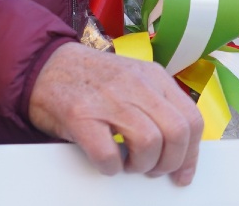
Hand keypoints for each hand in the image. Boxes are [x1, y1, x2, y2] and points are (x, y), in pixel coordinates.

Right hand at [29, 42, 203, 185]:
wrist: (46, 66)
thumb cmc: (93, 80)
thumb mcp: (135, 81)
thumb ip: (158, 105)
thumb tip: (180, 148)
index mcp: (155, 77)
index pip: (192, 118)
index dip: (191, 152)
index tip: (183, 172)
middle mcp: (137, 85)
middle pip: (177, 131)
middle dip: (170, 162)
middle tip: (153, 170)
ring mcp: (109, 99)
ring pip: (150, 141)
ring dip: (142, 165)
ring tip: (129, 165)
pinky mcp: (80, 115)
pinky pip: (107, 152)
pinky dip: (111, 167)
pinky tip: (107, 163)